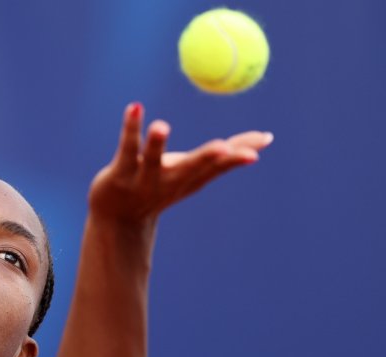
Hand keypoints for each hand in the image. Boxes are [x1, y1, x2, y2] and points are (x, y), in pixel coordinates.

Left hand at [89, 103, 273, 226]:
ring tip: (161, 125)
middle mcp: (171, 180)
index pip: (219, 164)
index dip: (239, 153)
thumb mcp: (195, 174)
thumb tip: (267, 139)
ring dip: (157, 142)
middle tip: (223, 147)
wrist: (118, 219)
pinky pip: (126, 147)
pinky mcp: (119, 173)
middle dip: (207, 158)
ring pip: (152, 159)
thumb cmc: (161, 188)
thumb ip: (226, 157)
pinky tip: (134, 108)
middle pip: (191, 168)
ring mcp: (143, 179)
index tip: (263, 141)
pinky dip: (130, 127)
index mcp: (192, 179)